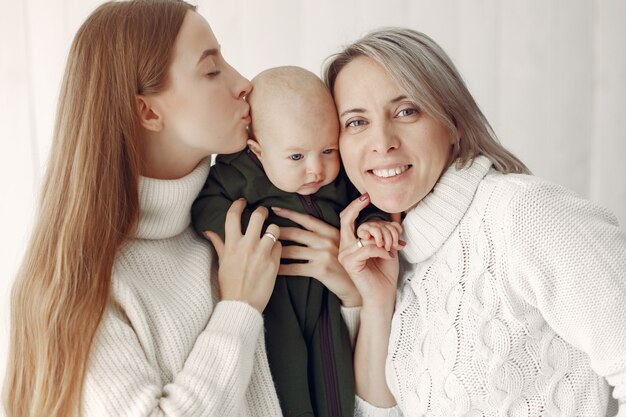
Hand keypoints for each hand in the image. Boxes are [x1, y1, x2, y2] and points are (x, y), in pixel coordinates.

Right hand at [204, 199, 281, 312]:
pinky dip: (278, 246)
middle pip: (258, 216)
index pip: (233, 216)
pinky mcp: (274, 263)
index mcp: (232, 245)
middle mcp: (247, 246)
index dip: (238, 204)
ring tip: (271, 233)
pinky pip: (280, 245)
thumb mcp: (222, 262)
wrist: (242, 305)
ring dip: (273, 228)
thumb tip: (208, 231)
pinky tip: (274, 251)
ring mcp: (262, 253)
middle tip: (263, 213)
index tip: (243, 201)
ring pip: (274, 228)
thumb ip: (219, 244)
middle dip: (262, 211)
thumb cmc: (230, 284)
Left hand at [270, 206, 361, 306]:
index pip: (306, 219)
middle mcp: (327, 240)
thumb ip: (324, 235)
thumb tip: (302, 227)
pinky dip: (282, 268)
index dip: (289, 213)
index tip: (274, 209)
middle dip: (277, 231)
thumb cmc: (345, 265)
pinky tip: (273, 269)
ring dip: (276, 251)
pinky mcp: (321, 270)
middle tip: (262, 230)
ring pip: (293, 250)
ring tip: (263, 250)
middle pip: (296, 233)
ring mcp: (324, 254)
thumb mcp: (340, 244)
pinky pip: (295, 268)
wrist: (356, 287)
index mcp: (331, 231)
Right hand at [338, 194, 402, 312]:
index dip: (355, 205)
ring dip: (385, 238)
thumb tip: (396, 211)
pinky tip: (388, 256)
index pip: (347, 217)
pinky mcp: (349, 263)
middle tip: (392, 233)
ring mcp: (344, 254)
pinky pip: (368, 246)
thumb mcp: (389, 245)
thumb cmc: (385, 271)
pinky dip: (382, 249)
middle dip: (377, 223)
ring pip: (364, 232)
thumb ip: (389, 228)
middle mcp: (344, 245)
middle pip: (351, 219)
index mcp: (350, 240)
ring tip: (393, 248)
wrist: (384, 294)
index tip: (367, 196)